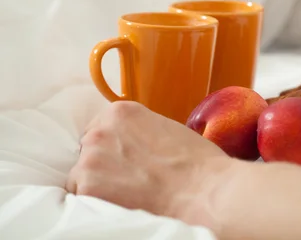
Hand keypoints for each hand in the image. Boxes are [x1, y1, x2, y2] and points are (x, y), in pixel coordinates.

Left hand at [66, 101, 232, 226]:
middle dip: (103, 163)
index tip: (123, 159)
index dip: (112, 147)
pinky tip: (119, 204)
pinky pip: (80, 198)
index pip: (100, 128)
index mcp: (121, 113)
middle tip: (128, 178)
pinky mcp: (87, 187)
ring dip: (97, 184)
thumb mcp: (167, 129)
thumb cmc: (196, 162)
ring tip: (126, 194)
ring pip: (81, 175)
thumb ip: (141, 132)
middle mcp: (101, 131)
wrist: (202, 190)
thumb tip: (134, 146)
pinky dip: (96, 203)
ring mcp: (91, 159)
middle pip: (88, 150)